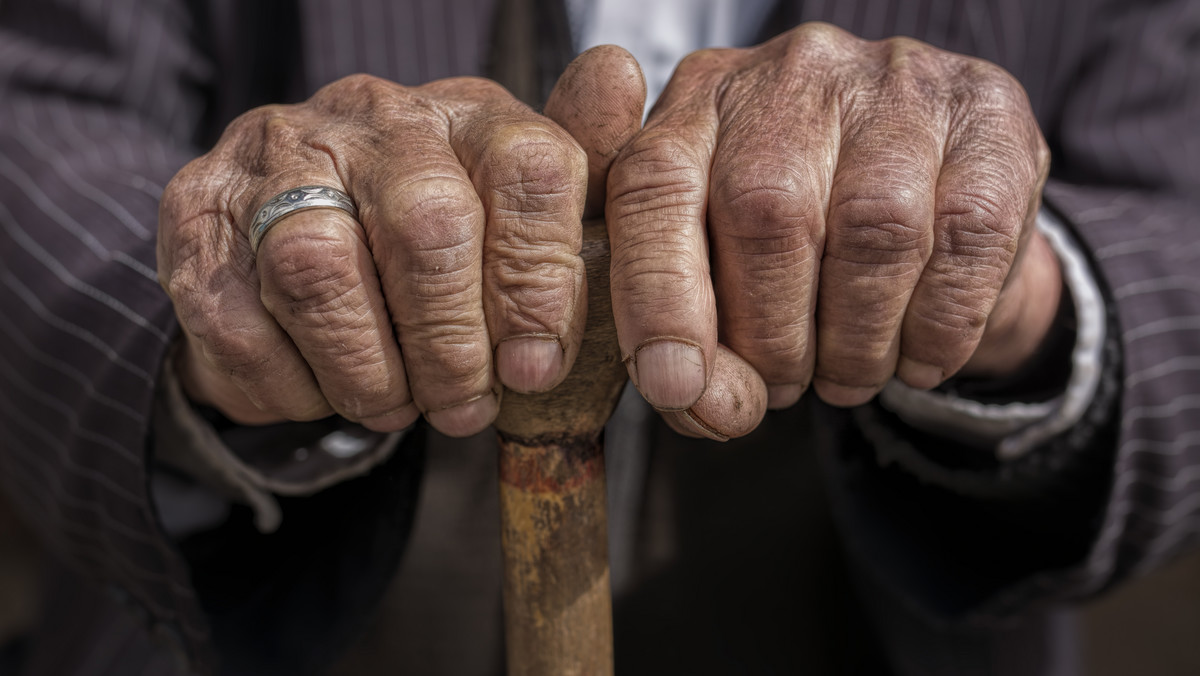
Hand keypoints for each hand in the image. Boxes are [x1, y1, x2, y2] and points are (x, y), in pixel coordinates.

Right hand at [158, 74, 591, 435]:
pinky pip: (235, 315)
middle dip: (451, 347)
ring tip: (395, 406)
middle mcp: (374, 117)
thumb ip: (575, 190)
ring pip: (321, 270)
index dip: (539, 284)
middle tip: (463, 407)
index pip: (530, 170)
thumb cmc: (435, 243)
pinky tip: (320, 388)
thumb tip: (620, 78)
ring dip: (367, 371)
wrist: (298, 234)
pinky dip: (288, 381)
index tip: (534, 368)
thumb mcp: (520, 224)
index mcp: (470, 115)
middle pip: (427, 225)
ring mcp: (278, 154)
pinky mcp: (197, 206)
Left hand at [606, 22, 1056, 436]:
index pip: (653, 189)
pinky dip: (938, 326)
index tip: (675, 385)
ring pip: (873, 229)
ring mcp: (895, 82)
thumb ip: (687, 334)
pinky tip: (919, 357)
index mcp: (697, 105)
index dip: (658, 298)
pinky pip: (967, 236)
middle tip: (784, 387)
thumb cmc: (797, 242)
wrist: (928, 195)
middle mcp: (792, 74)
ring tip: (848, 378)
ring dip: (858, 342)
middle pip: (766, 214)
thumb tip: (700, 403)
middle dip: (772, 337)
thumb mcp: (718, 270)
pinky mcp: (987, 112)